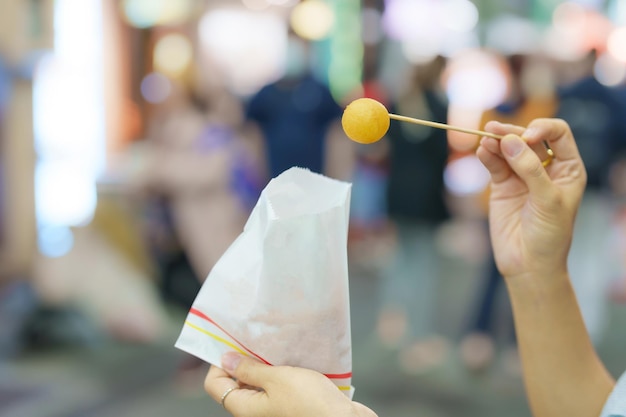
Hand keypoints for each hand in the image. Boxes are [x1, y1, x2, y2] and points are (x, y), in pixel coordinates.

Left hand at [205, 353, 377, 416]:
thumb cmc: (310, 404)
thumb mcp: (277, 379)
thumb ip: (250, 369)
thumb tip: (225, 360)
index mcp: (244, 407)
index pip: (215, 384)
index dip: (219, 362)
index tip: (233, 342)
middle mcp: (255, 411)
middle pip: (236, 382)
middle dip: (244, 359)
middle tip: (256, 339)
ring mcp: (272, 409)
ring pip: (258, 382)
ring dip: (264, 364)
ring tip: (276, 347)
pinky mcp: (290, 406)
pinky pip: (276, 386)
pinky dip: (280, 372)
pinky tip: (291, 359)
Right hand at [476, 119, 586, 280]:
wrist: (528, 264)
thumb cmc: (549, 236)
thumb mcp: (547, 200)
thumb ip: (529, 169)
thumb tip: (510, 142)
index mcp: (567, 169)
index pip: (558, 135)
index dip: (542, 129)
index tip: (526, 137)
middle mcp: (545, 169)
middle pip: (527, 138)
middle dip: (512, 133)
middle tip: (495, 131)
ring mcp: (521, 176)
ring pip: (508, 149)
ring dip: (496, 141)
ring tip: (485, 138)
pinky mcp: (502, 186)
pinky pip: (494, 165)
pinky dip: (487, 156)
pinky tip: (482, 151)